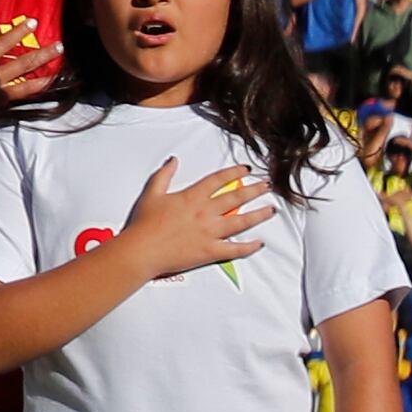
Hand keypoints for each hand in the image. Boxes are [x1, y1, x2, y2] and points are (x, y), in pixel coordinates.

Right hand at [116, 153, 275, 279]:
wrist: (141, 250)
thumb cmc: (143, 224)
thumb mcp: (151, 194)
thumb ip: (163, 175)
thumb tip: (173, 161)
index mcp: (191, 198)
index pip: (218, 180)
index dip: (233, 173)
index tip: (245, 170)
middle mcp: (205, 213)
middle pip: (236, 198)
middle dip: (254, 190)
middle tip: (266, 186)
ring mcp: (210, 233)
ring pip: (241, 222)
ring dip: (259, 215)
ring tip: (271, 210)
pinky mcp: (210, 251)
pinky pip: (235, 249)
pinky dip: (249, 247)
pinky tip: (259, 243)